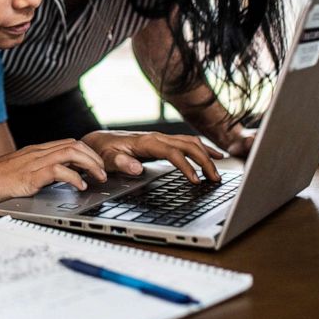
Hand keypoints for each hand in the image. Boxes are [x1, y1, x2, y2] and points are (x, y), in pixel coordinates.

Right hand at [0, 139, 107, 208]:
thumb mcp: (16, 174)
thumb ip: (34, 173)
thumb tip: (53, 181)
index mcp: (33, 152)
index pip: (67, 143)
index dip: (87, 153)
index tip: (96, 166)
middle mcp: (35, 153)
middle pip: (74, 144)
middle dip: (94, 157)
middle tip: (103, 173)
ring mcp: (32, 162)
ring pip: (71, 152)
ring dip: (90, 165)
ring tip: (98, 178)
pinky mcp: (28, 176)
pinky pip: (58, 170)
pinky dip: (74, 177)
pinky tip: (79, 187)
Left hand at [81, 130, 222, 183]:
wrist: (100, 142)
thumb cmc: (104, 152)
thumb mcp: (108, 159)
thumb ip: (120, 163)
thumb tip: (136, 167)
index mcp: (146, 142)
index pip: (173, 152)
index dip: (186, 166)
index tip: (195, 180)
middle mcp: (157, 138)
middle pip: (188, 145)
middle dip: (204, 161)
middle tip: (215, 178)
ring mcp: (161, 139)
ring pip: (191, 142)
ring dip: (206, 155)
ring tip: (218, 170)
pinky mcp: (163, 143)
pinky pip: (187, 143)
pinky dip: (202, 149)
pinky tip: (213, 156)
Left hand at [227, 135, 318, 161]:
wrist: (239, 140)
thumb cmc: (244, 142)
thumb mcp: (246, 142)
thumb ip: (250, 141)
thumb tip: (251, 139)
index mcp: (288, 138)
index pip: (309, 145)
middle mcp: (295, 139)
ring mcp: (297, 142)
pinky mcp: (296, 147)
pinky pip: (315, 149)